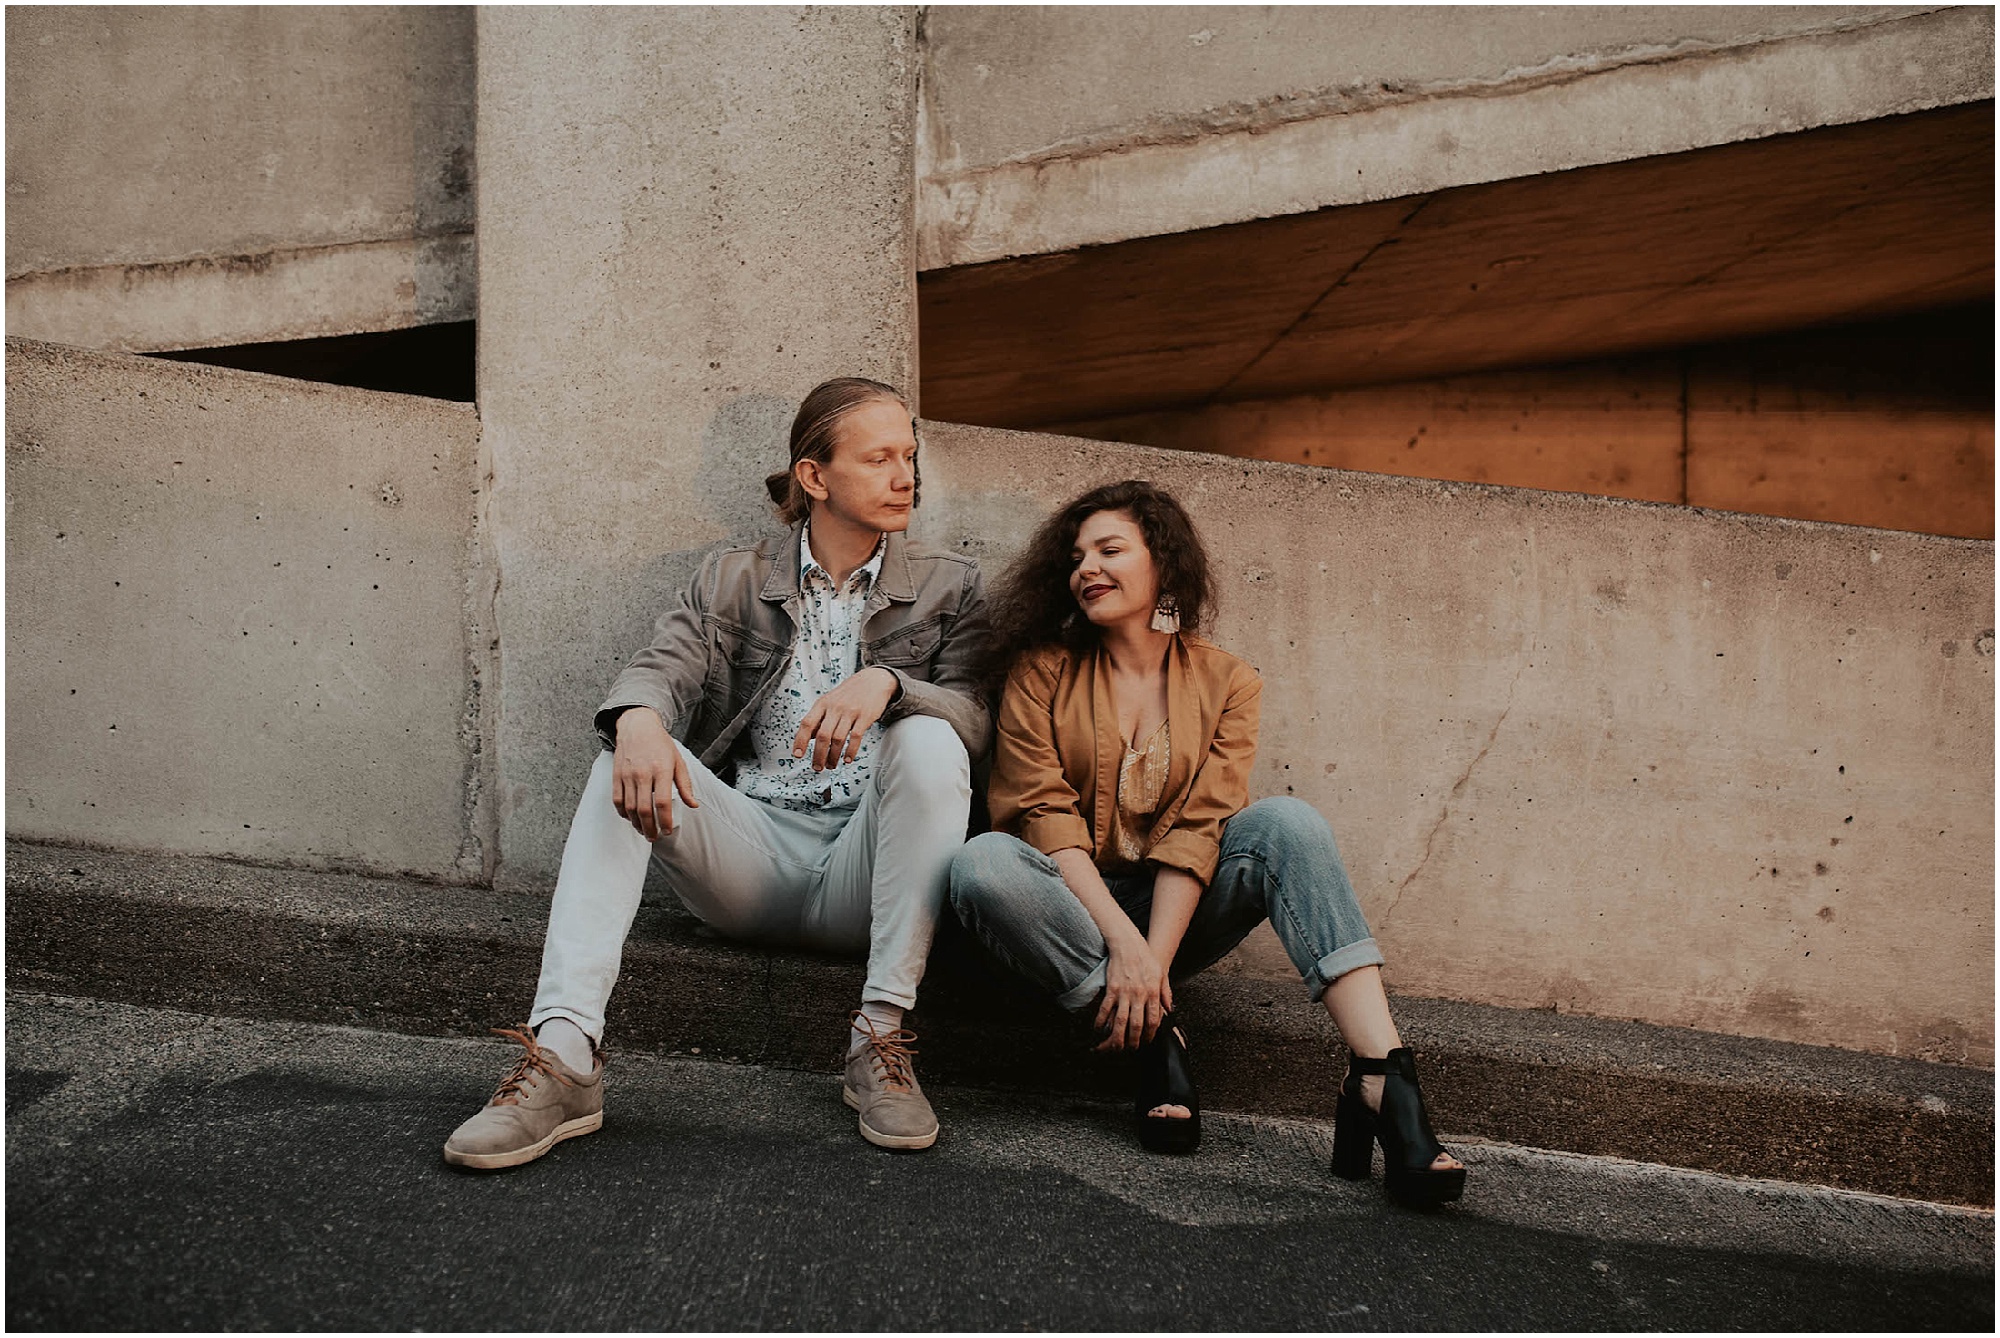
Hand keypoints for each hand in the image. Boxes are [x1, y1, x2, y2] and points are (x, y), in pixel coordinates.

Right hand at [612, 707, 697, 839]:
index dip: (665, 821)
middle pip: (644, 809)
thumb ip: (685, 785)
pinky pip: (617, 799)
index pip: (663, 802)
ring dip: (636, 823)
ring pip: (629, 807)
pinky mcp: (616, 775)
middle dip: (649, 828)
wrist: (637, 726)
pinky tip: (630, 818)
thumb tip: (694, 805)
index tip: (667, 831)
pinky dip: (623, 813)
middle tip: (654, 838)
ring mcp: (627, 775)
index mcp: (661, 770)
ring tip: (644, 831)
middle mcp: (643, 773)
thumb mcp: (678, 761)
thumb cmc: (660, 744)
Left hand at [792, 666, 898, 770]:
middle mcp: (835, 707)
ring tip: (831, 765)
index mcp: (822, 703)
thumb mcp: (829, 701)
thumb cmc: (849, 693)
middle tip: (817, 767)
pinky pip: (856, 737)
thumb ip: (819, 718)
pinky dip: (850, 751)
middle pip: (823, 735)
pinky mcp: (865, 717)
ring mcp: (850, 712)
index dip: (801, 740)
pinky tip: (847, 759)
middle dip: (818, 755)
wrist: (873, 681)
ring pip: (838, 739)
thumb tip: (809, 737)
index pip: (807, 723)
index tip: (797, 755)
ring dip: (833, 756)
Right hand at [1094, 931, 1173, 1051]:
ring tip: (1116, 1046)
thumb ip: (1166, 993)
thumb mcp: (1161, 974)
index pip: (1153, 1020)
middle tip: (1131, 1049)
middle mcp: (1139, 995)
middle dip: (1134, 1041)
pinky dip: (1101, 1021)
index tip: (1146, 1041)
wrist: (1129, 944)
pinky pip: (1105, 1009)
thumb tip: (1170, 1009)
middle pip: (1136, 1025)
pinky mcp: (1111, 988)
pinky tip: (1099, 1029)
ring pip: (1120, 1021)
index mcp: (1153, 993)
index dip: (1150, 1035)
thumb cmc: (1146, 958)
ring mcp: (1124, 992)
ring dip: (1117, 1037)